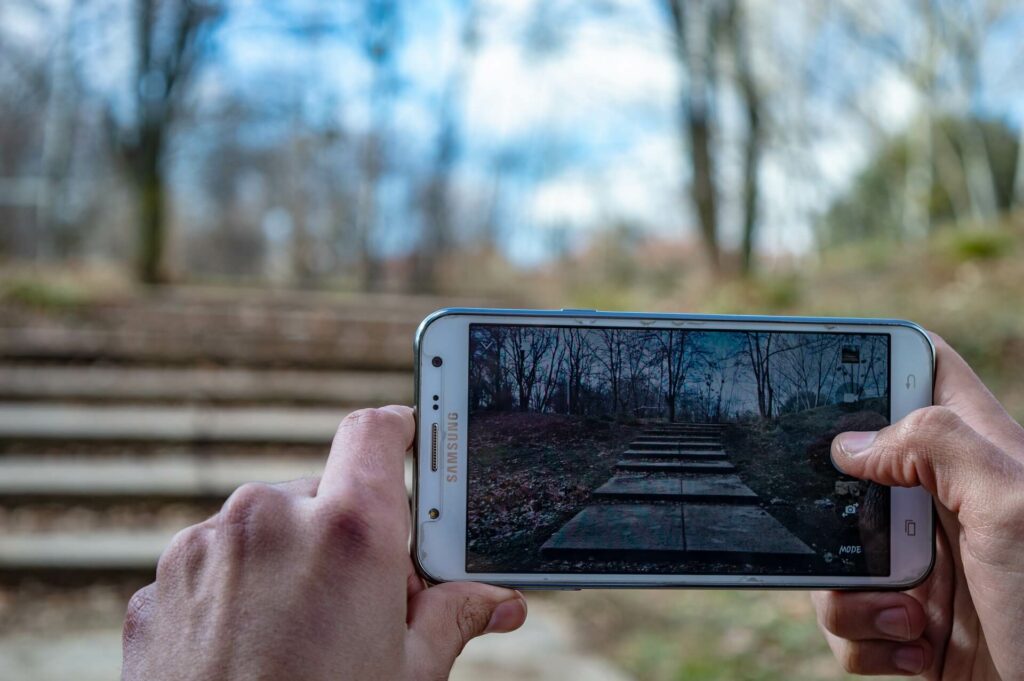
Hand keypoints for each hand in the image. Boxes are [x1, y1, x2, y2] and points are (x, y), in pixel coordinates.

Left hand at [122, 406, 527, 680]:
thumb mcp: (408, 673)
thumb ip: (452, 617)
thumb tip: (496, 602)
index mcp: (349, 532)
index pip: (376, 433)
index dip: (397, 431)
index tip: (406, 438)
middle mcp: (271, 519)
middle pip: (324, 494)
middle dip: (347, 534)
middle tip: (363, 599)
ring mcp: (207, 547)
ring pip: (266, 527)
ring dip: (290, 560)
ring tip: (301, 634)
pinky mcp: (163, 582)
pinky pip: (215, 563)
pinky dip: (237, 590)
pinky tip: (250, 648)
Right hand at [812, 335, 1023, 678]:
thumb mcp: (1011, 508)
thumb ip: (937, 447)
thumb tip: (851, 444)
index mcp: (979, 456)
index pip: (926, 370)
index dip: (880, 353)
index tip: (827, 361)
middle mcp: (945, 503)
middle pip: (852, 465)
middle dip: (833, 506)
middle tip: (868, 534)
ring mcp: (922, 563)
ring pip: (835, 551)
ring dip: (850, 594)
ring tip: (911, 617)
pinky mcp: (905, 620)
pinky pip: (844, 615)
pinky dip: (864, 639)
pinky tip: (916, 648)